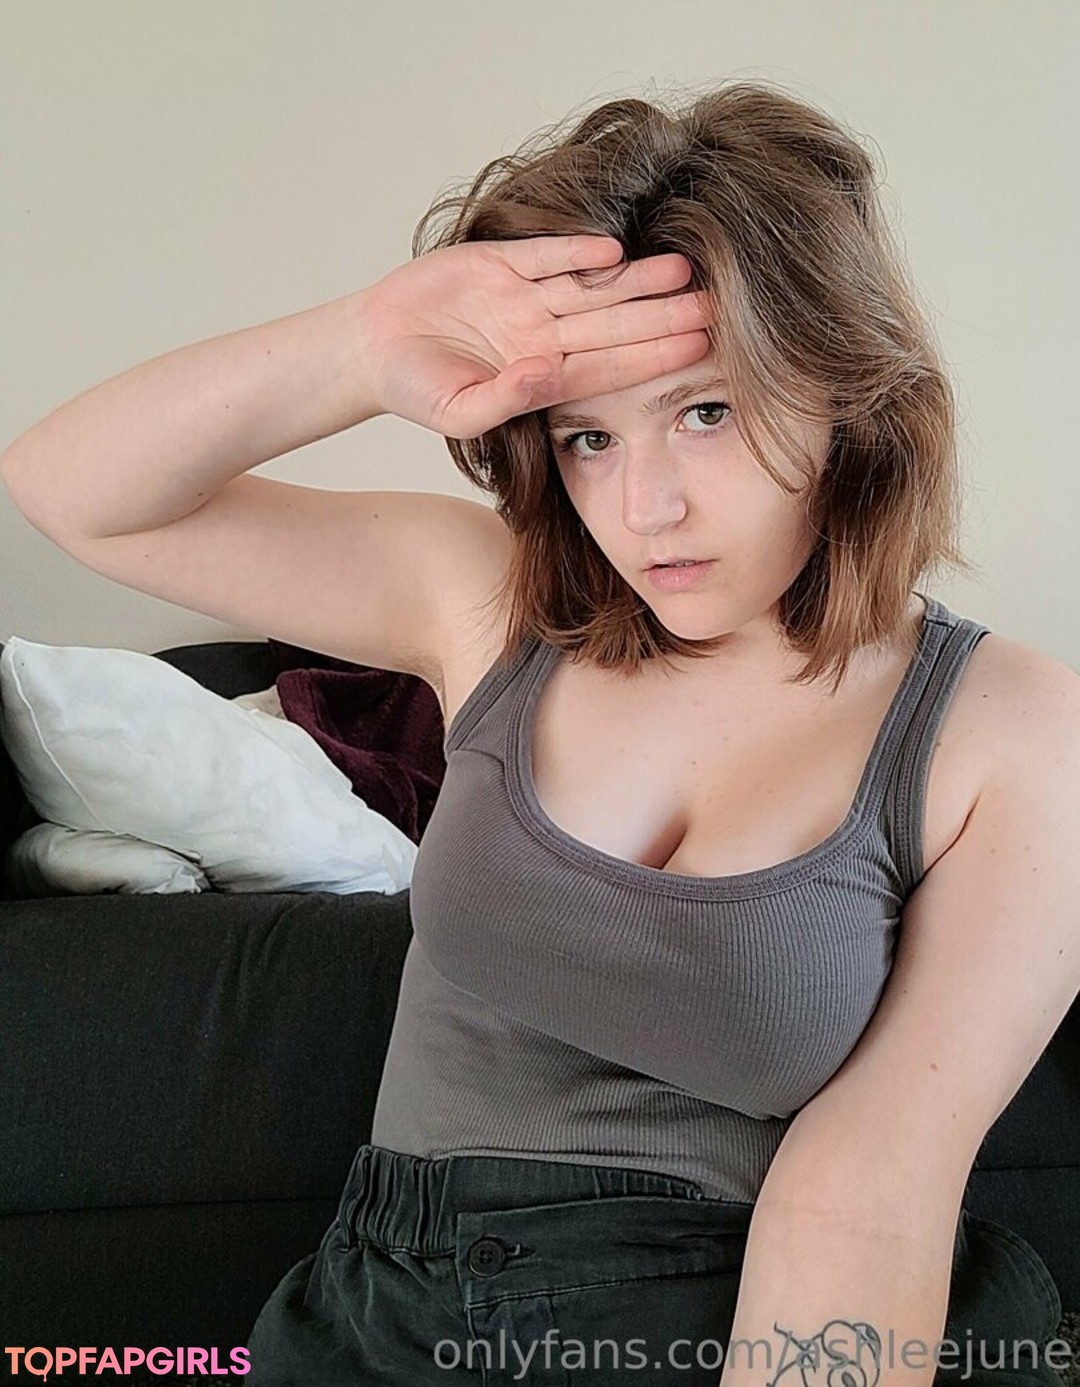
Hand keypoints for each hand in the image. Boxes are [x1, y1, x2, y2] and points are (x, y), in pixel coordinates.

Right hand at [355, 235, 711, 439]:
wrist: (371, 349)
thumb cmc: (415, 390)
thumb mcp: (458, 412)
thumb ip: (504, 400)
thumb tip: (543, 374)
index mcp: (540, 377)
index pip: (610, 368)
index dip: (654, 357)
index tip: (697, 350)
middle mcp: (541, 336)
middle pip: (613, 325)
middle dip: (662, 316)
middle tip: (715, 306)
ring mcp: (522, 299)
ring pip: (590, 288)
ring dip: (635, 280)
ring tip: (682, 272)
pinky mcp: (496, 265)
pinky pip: (544, 256)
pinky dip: (574, 250)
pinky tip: (614, 250)